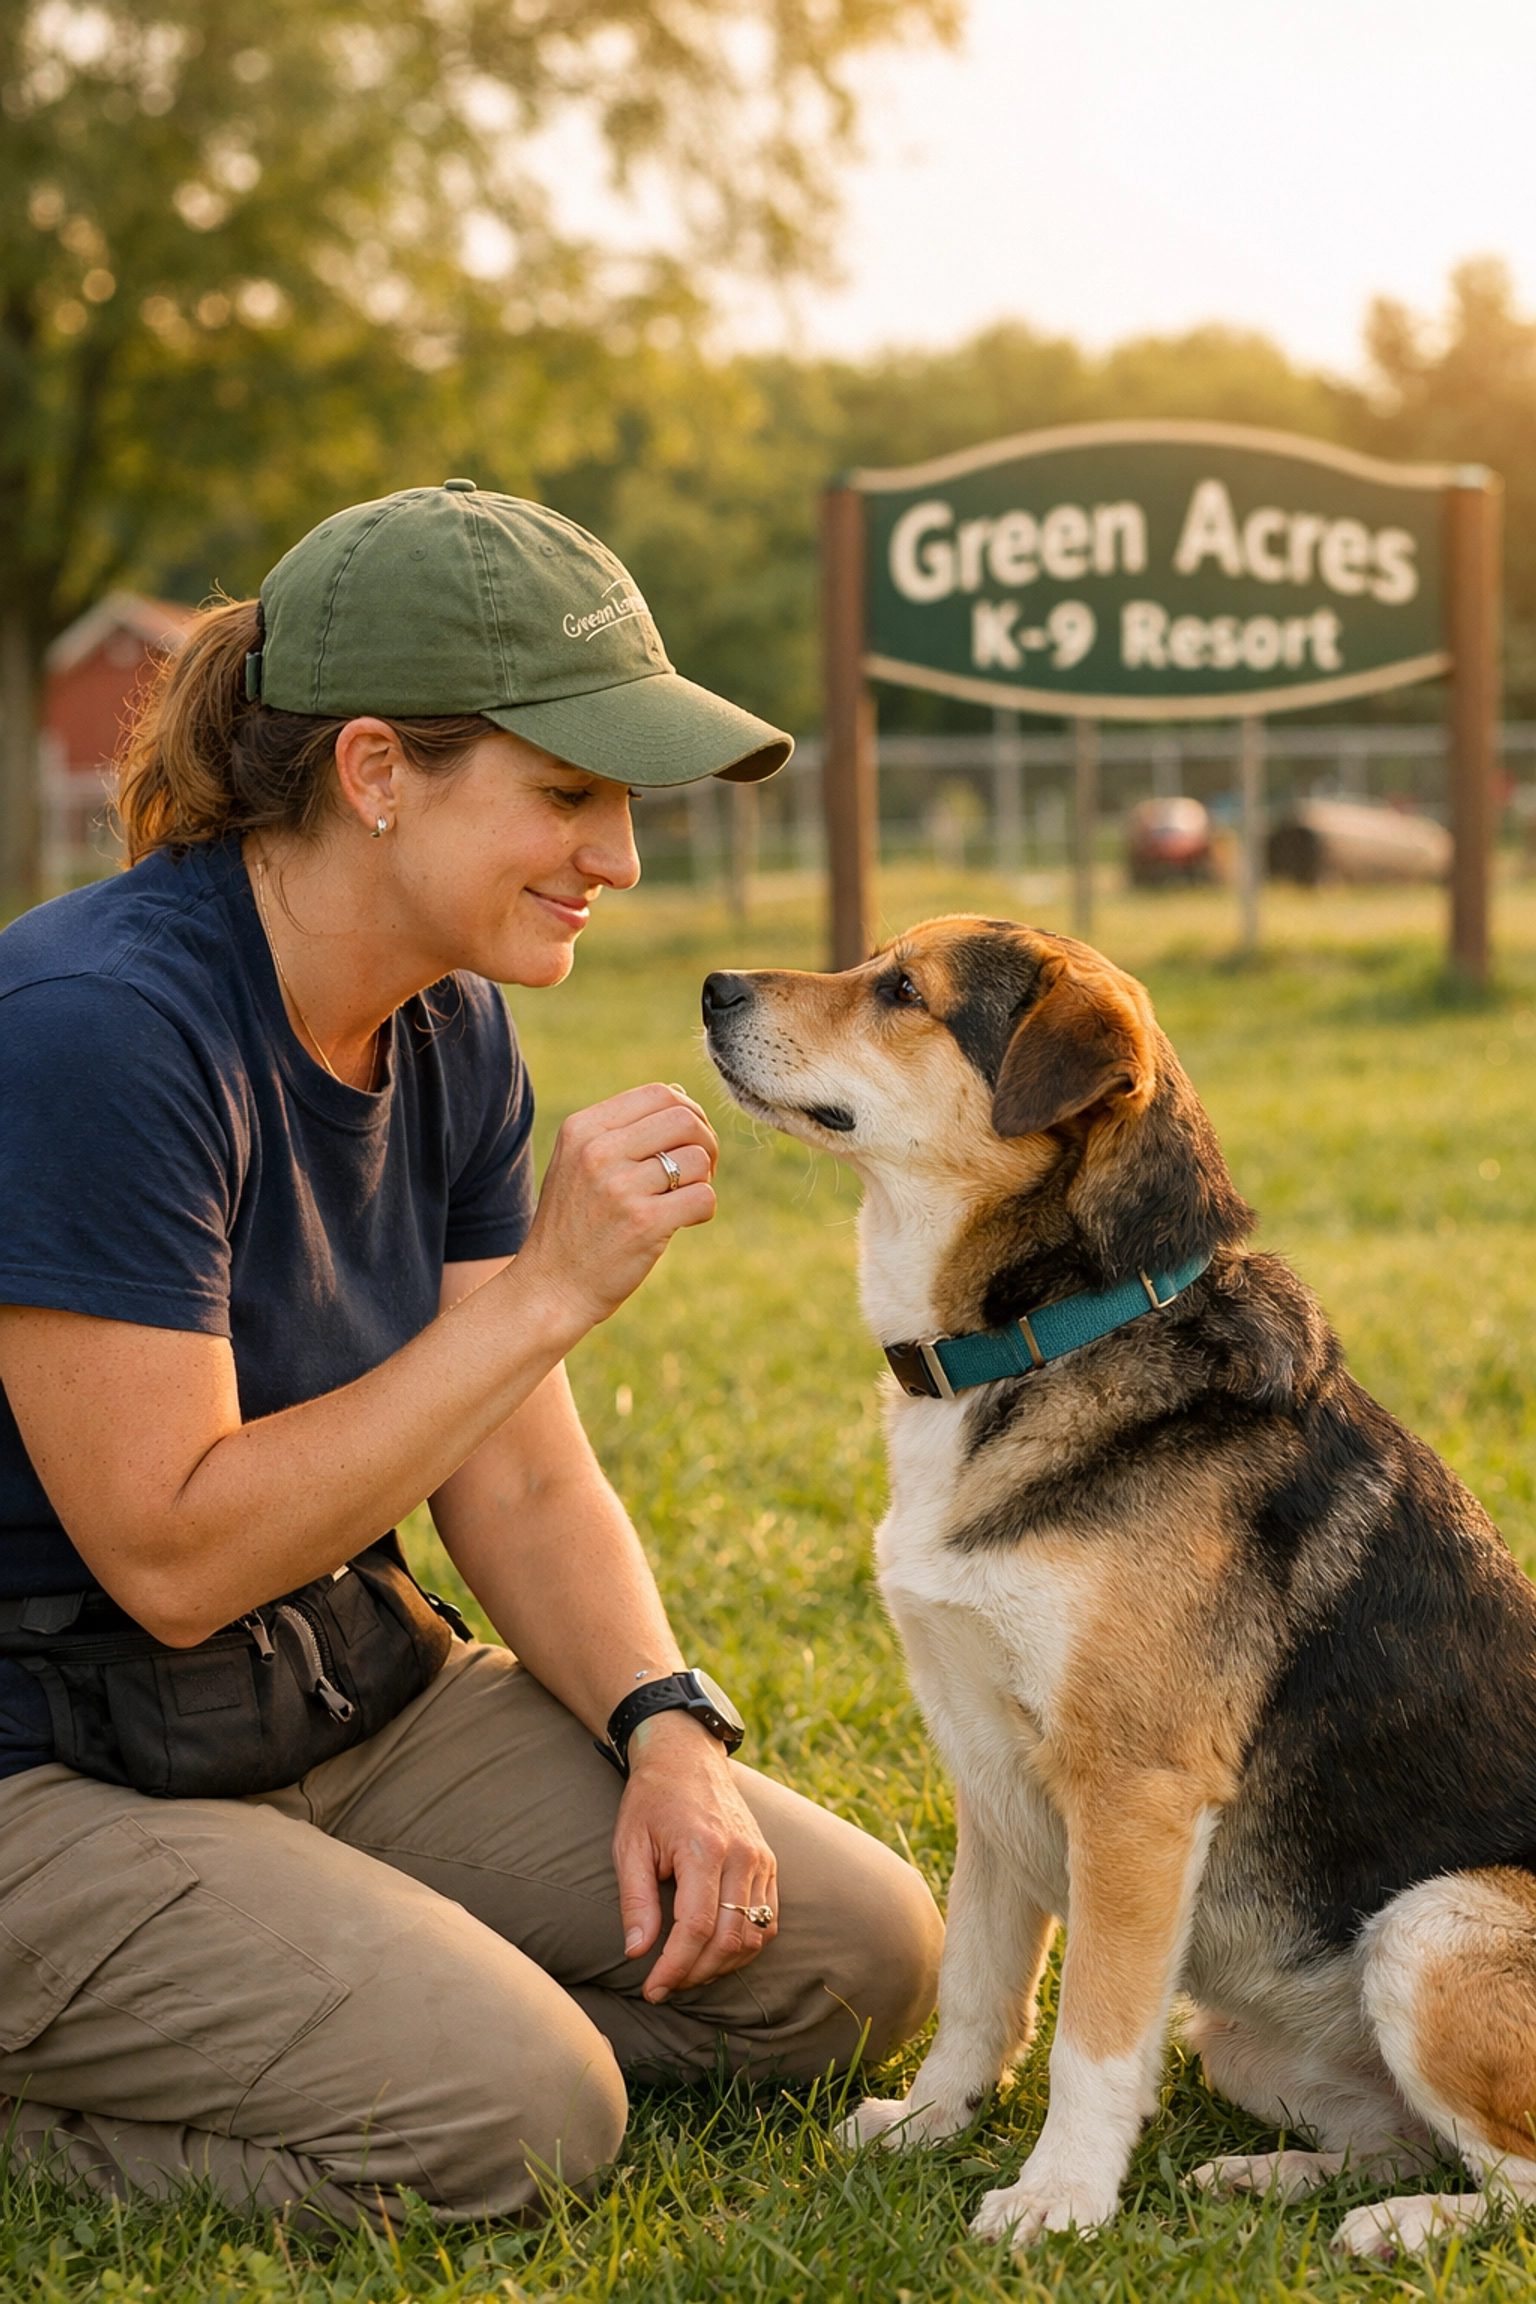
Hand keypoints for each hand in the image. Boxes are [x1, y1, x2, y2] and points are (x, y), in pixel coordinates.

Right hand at [517, 1084, 717, 1333]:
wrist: (549, 1288)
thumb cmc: (573, 1225)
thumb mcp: (578, 1163)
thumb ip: (621, 1129)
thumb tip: (680, 1095)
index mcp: (582, 1129)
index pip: (658, 1093)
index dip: (687, 1112)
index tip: (687, 1142)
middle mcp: (598, 1152)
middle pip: (684, 1119)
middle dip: (706, 1142)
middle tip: (698, 1171)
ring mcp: (619, 1188)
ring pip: (698, 1159)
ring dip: (704, 1179)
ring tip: (682, 1198)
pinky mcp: (643, 1223)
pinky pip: (703, 1197)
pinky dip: (704, 1210)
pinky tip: (682, 1223)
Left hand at [611, 1711, 777, 2001]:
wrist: (686, 1757)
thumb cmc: (651, 1800)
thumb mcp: (629, 1845)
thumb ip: (635, 1900)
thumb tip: (638, 1952)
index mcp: (704, 1848)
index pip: (696, 1928)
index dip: (675, 1967)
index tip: (653, 1989)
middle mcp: (742, 1855)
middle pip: (729, 1939)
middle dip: (696, 1974)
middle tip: (665, 1986)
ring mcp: (761, 1858)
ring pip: (754, 1936)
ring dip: (721, 1966)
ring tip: (687, 1972)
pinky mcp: (769, 1862)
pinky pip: (768, 1920)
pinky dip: (745, 1946)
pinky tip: (715, 1952)